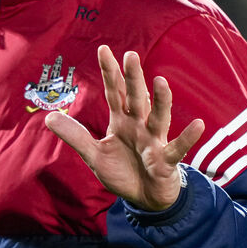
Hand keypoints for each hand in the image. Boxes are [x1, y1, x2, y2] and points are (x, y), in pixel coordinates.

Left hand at [44, 45, 204, 210]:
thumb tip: (48, 117)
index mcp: (121, 121)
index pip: (113, 92)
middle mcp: (139, 126)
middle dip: (133, 78)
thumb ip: (75, 136)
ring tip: (161, 82)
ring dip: (161, 101)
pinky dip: (187, 138)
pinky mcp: (166, 161)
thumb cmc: (123, 171)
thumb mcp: (94, 155)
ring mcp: (154, 141)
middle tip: (130, 55)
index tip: (103, 49)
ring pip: (158, 117)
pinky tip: (198, 124)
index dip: (109, 72)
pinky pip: (177, 148)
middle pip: (135, 98)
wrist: (145, 198)